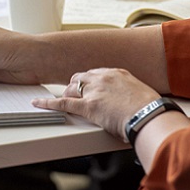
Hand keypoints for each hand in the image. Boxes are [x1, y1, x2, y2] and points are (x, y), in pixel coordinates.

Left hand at [32, 68, 159, 140]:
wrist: (151, 117)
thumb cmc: (151, 111)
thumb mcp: (142, 96)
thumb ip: (130, 95)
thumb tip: (129, 105)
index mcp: (118, 73)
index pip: (96, 73)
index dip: (89, 82)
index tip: (88, 87)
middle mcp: (104, 78)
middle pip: (81, 78)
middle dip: (76, 87)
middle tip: (75, 96)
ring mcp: (94, 91)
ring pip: (72, 89)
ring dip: (68, 96)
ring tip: (65, 103)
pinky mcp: (88, 105)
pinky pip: (63, 103)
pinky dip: (48, 103)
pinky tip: (38, 103)